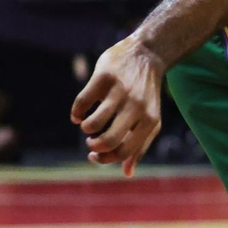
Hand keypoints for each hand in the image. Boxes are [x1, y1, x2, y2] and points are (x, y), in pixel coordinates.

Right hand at [70, 37, 165, 176]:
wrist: (147, 54)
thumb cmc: (146, 94)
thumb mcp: (151, 120)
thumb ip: (140, 147)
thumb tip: (127, 173)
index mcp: (150, 121)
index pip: (123, 151)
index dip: (104, 159)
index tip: (94, 154)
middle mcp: (137, 107)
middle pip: (108, 140)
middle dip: (93, 146)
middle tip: (91, 141)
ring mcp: (120, 91)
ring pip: (93, 123)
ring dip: (85, 129)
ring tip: (88, 125)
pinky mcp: (104, 77)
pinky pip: (81, 103)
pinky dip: (76, 113)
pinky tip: (78, 113)